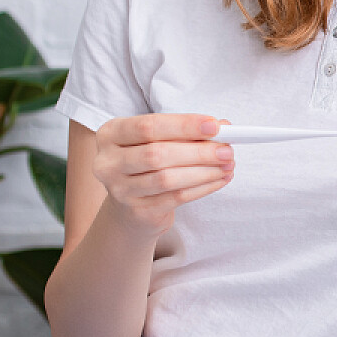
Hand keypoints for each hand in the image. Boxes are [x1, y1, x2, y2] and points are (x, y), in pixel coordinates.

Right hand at [91, 113, 235, 235]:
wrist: (131, 207)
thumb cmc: (148, 164)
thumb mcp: (160, 141)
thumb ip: (187, 132)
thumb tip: (224, 126)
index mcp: (111, 134)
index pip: (148, 126)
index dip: (184, 125)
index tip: (215, 126)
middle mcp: (108, 162)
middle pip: (158, 154)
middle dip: (198, 151)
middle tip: (227, 150)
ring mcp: (120, 189)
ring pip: (168, 179)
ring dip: (204, 171)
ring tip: (228, 165)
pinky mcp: (137, 211)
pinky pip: (176, 198)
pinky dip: (202, 187)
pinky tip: (219, 180)